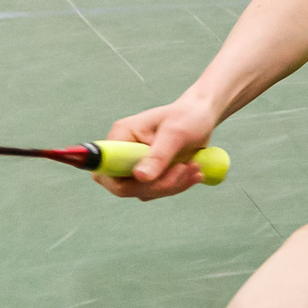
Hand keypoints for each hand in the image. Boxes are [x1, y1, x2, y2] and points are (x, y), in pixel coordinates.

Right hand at [94, 98, 219, 199]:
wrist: (201, 117)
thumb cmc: (187, 117)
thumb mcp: (175, 134)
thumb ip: (158, 156)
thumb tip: (140, 177)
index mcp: (122, 135)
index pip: (105, 167)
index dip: (118, 180)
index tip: (146, 178)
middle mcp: (123, 151)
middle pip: (124, 186)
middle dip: (157, 185)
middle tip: (184, 169)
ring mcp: (134, 164)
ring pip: (143, 191)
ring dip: (172, 185)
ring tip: (194, 167)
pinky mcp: (148, 174)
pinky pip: (155, 191)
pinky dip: (176, 185)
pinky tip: (193, 172)